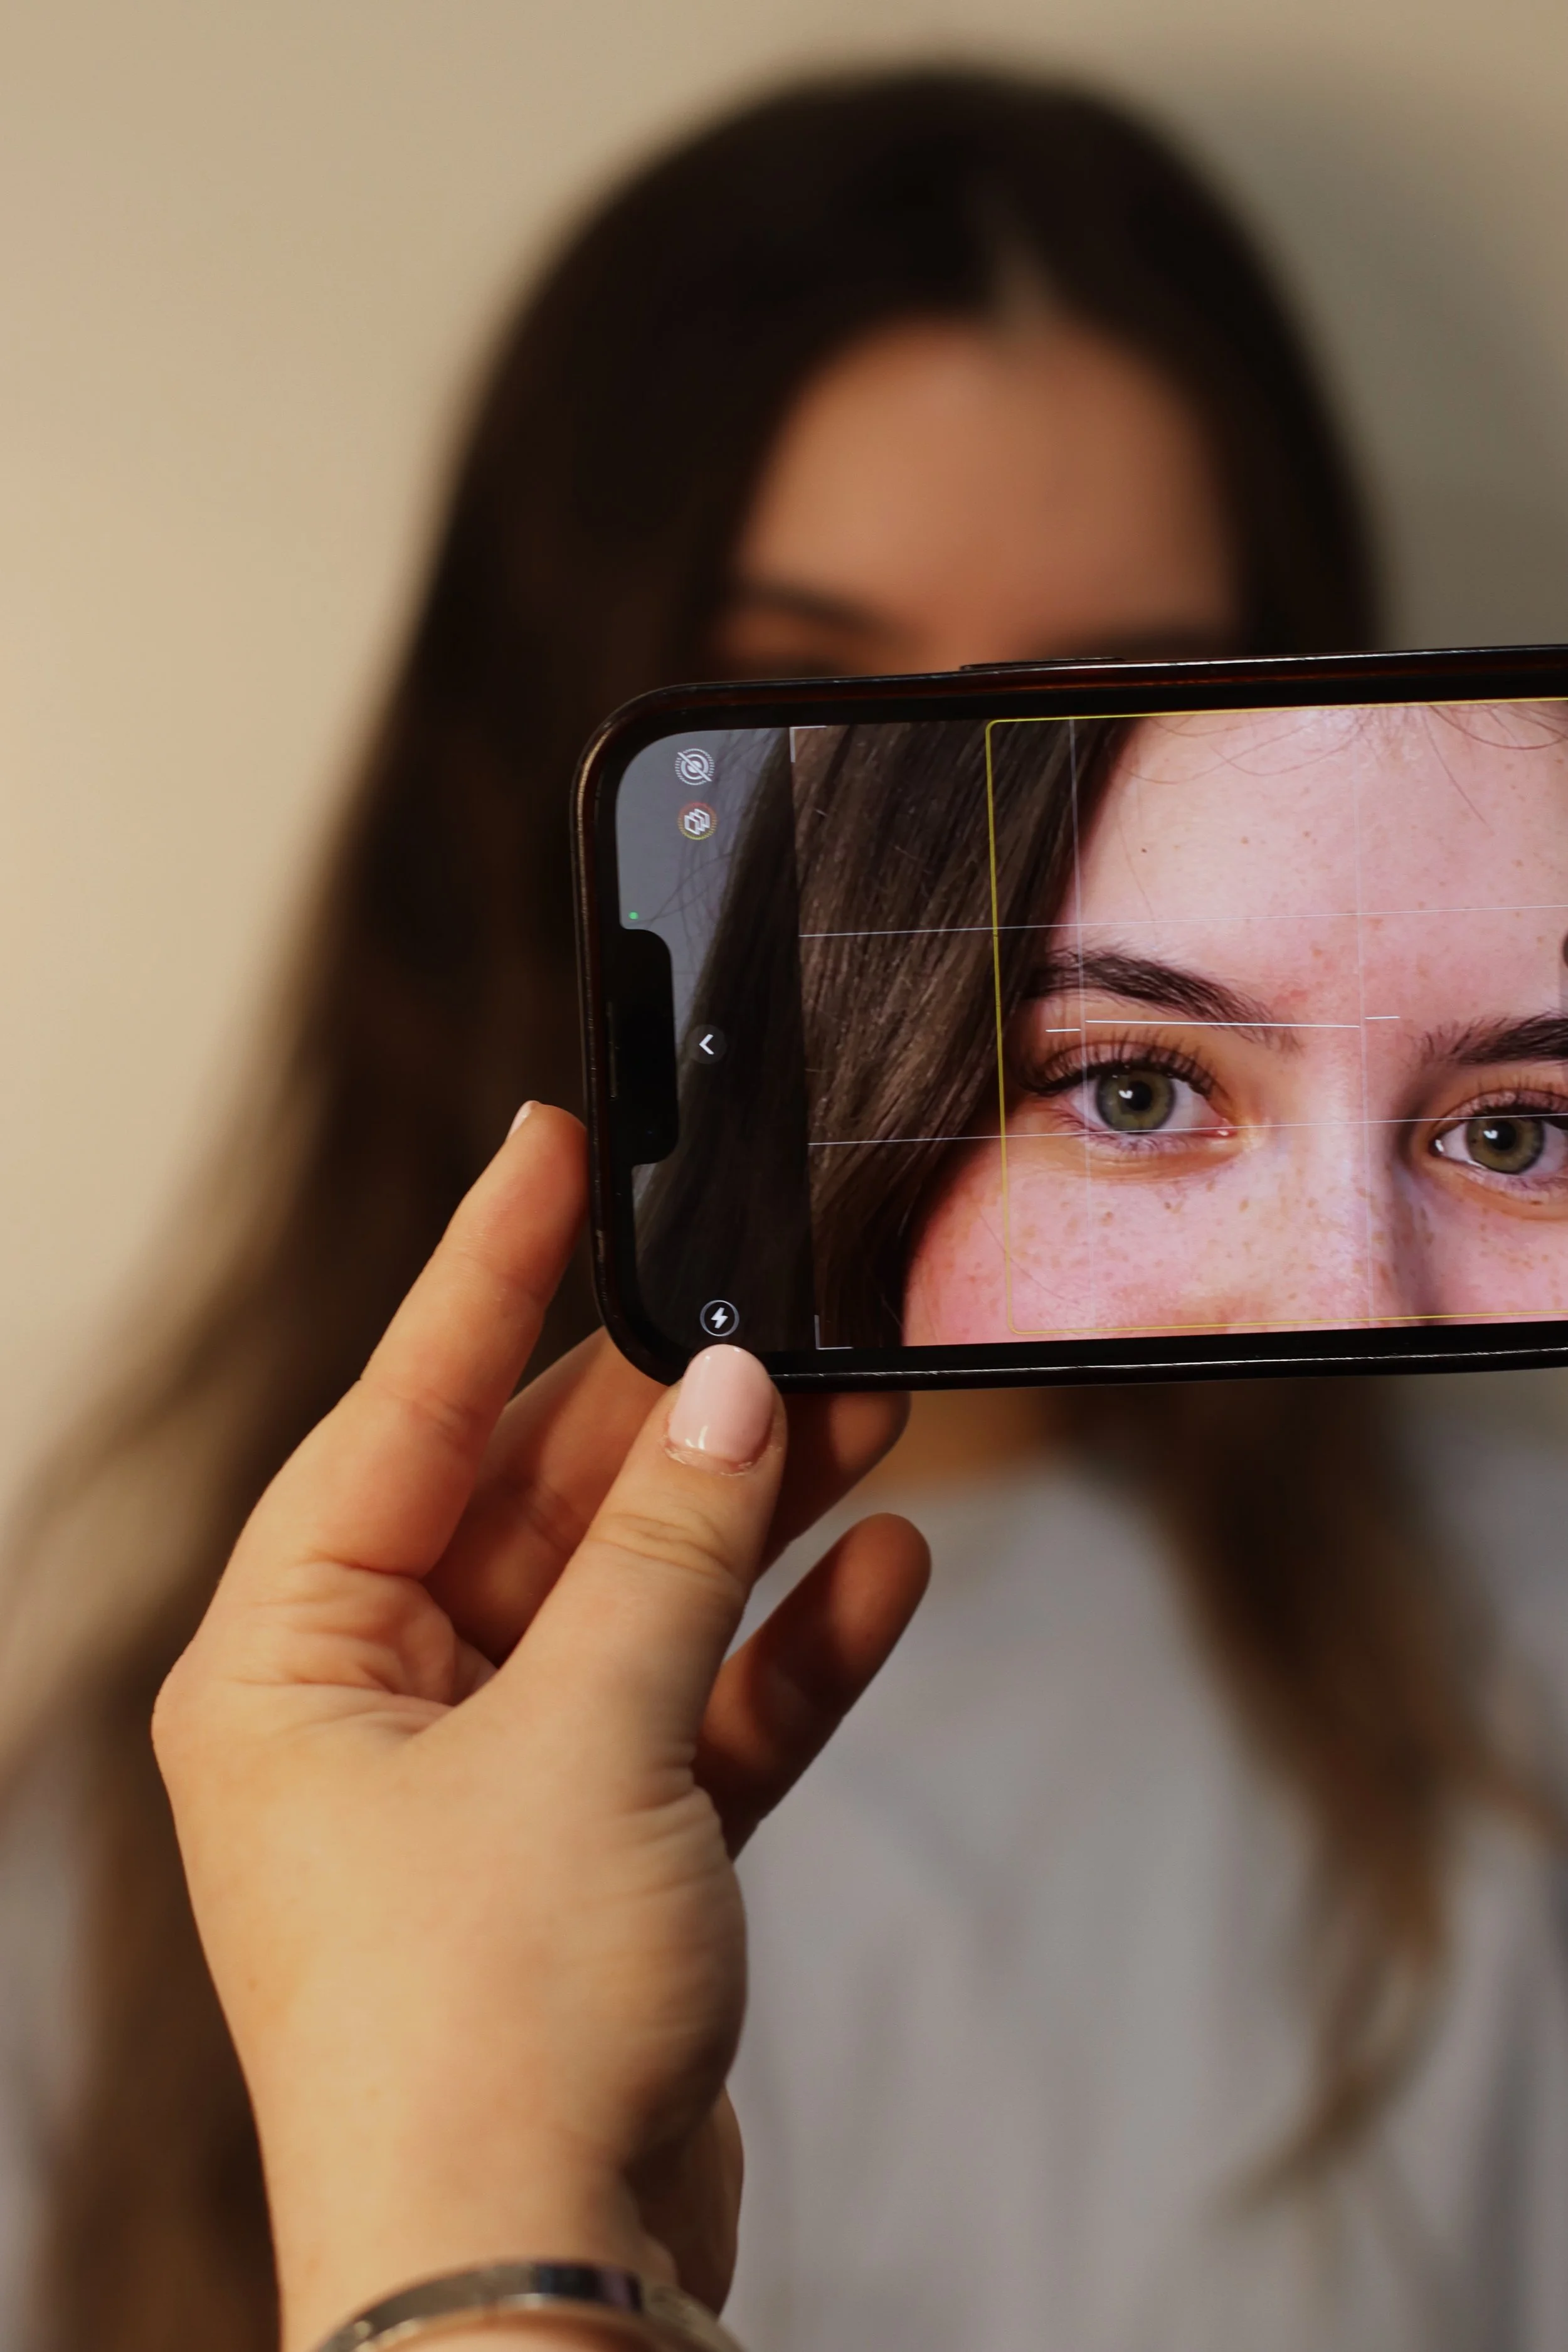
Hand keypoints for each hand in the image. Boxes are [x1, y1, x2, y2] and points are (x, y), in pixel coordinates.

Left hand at [153, 1105, 927, 2351]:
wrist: (542, 2289)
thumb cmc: (488, 2027)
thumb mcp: (579, 1739)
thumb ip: (661, 1554)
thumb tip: (732, 1395)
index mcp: (292, 1667)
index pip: (398, 1412)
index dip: (483, 1270)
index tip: (554, 1148)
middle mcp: (375, 1716)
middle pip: (534, 1504)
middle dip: (671, 1419)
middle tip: (788, 1317)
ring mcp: (490, 1789)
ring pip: (630, 1602)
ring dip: (748, 1523)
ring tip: (873, 1416)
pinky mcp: (596, 1862)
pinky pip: (692, 1715)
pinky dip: (781, 1654)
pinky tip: (882, 1574)